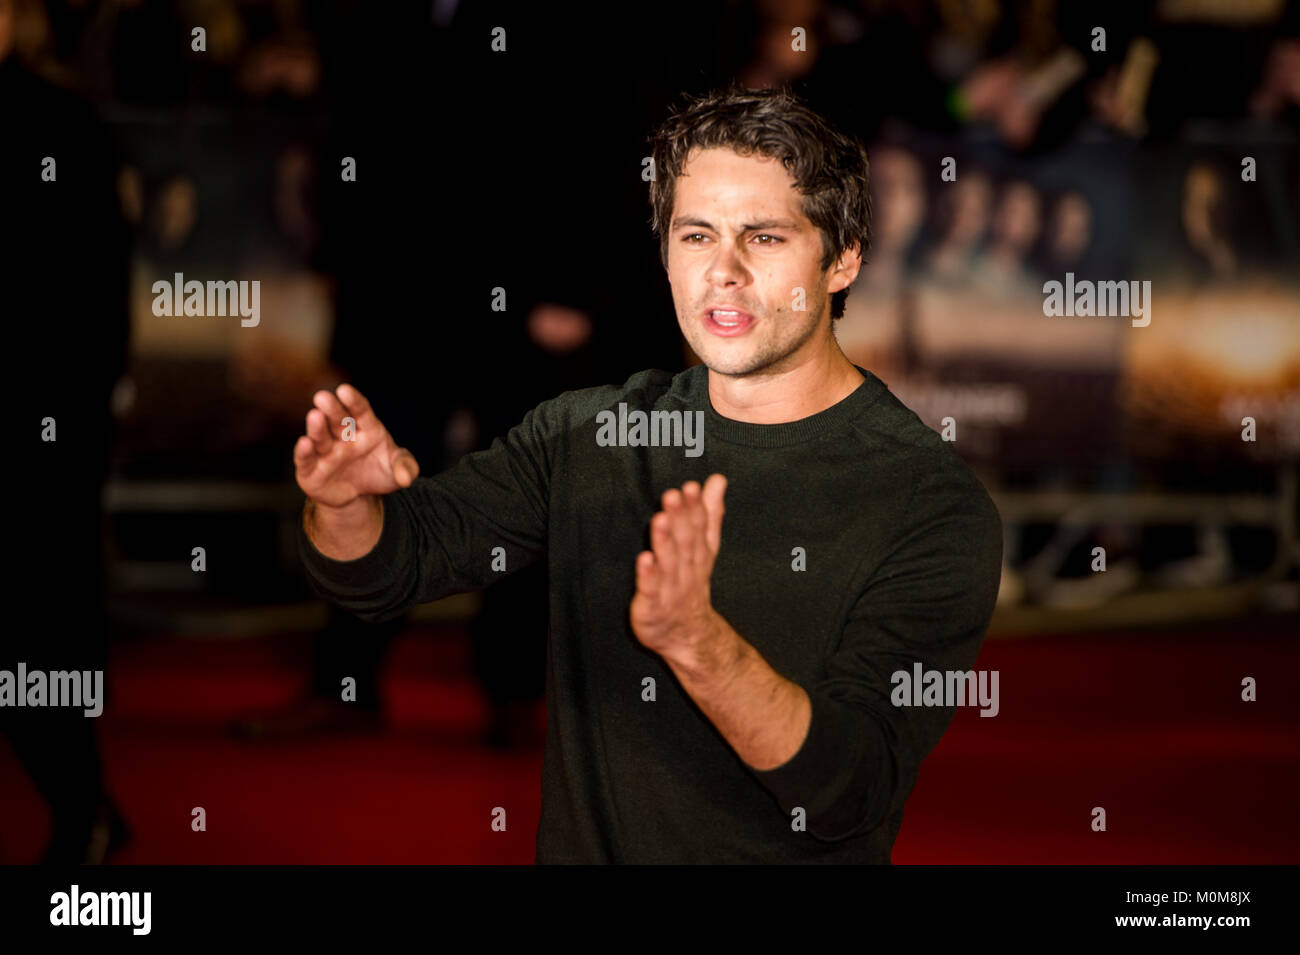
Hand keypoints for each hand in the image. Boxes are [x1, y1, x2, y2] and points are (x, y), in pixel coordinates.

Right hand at [293, 383, 419, 508]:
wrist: (358, 495)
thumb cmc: (378, 473)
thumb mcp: (397, 471)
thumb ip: (405, 468)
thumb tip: (406, 478)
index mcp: (366, 429)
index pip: (360, 411)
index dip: (353, 401)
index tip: (345, 390)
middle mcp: (343, 437)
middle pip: (338, 420)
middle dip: (331, 408)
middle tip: (323, 397)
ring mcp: (326, 452)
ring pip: (320, 437)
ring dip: (317, 427)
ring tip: (314, 416)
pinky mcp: (310, 470)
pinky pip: (306, 460)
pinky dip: (304, 452)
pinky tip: (304, 443)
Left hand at [629, 474, 727, 663]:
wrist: (687, 634)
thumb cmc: (690, 583)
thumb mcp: (705, 548)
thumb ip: (710, 513)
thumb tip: (717, 480)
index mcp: (698, 554)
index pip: (699, 528)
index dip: (695, 508)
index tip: (691, 487)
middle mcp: (686, 569)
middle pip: (684, 543)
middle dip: (679, 519)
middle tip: (673, 496)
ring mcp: (670, 589)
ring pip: (668, 564)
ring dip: (664, 542)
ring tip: (660, 519)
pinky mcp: (652, 606)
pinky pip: (650, 590)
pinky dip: (648, 576)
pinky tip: (644, 558)